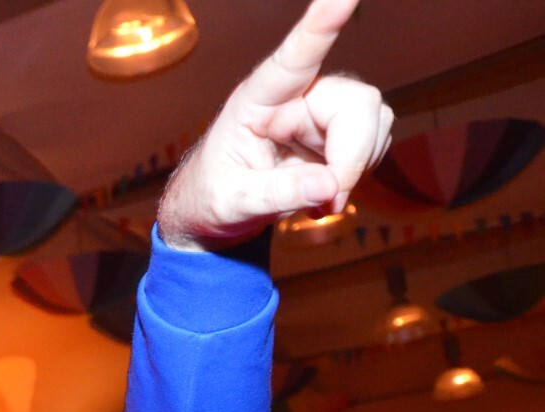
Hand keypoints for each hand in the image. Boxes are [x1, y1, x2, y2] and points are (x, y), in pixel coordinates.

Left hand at [156, 0, 391, 249]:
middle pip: (357, 102)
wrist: (215, 211)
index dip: (320, 25)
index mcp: (257, 100)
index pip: (292, 58)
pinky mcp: (340, 133)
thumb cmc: (212, 196)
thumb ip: (275, 194)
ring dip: (356, 165)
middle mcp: (295, 95)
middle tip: (331, 197)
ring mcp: (322, 112)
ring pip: (373, 121)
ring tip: (319, 196)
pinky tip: (326, 188)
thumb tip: (329, 186)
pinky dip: (358, 172)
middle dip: (353, 155)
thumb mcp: (231, 203)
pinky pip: (374, 143)